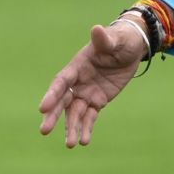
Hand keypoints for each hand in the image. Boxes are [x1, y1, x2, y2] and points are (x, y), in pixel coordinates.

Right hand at [37, 22, 147, 147]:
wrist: (131, 48)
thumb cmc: (120, 39)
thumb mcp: (114, 39)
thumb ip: (104, 39)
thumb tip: (97, 29)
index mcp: (77, 66)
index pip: (61, 82)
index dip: (52, 94)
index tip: (42, 108)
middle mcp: (78, 81)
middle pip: (62, 101)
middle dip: (53, 116)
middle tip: (44, 131)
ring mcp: (86, 92)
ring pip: (75, 113)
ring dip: (71, 128)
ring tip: (70, 144)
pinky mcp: (97, 101)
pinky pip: (90, 117)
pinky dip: (87, 128)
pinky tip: (84, 141)